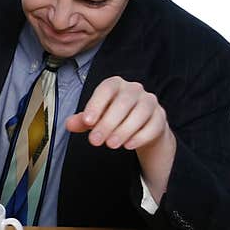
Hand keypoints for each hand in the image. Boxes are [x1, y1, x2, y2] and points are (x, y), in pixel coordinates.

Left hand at [66, 76, 176, 200]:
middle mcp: (135, 89)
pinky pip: (153, 125)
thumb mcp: (95, 117)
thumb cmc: (113, 116)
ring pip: (140, 113)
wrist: (140, 126)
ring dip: (124, 130)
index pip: (107, 89)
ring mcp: (150, 102)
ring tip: (111, 145)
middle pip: (123, 102)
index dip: (96, 104)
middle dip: (108, 123)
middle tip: (95, 141)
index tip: (86, 122)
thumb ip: (82, 120)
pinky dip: (140, 136)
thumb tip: (68, 124)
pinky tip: (128, 145)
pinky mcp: (160, 117)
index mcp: (116, 84)